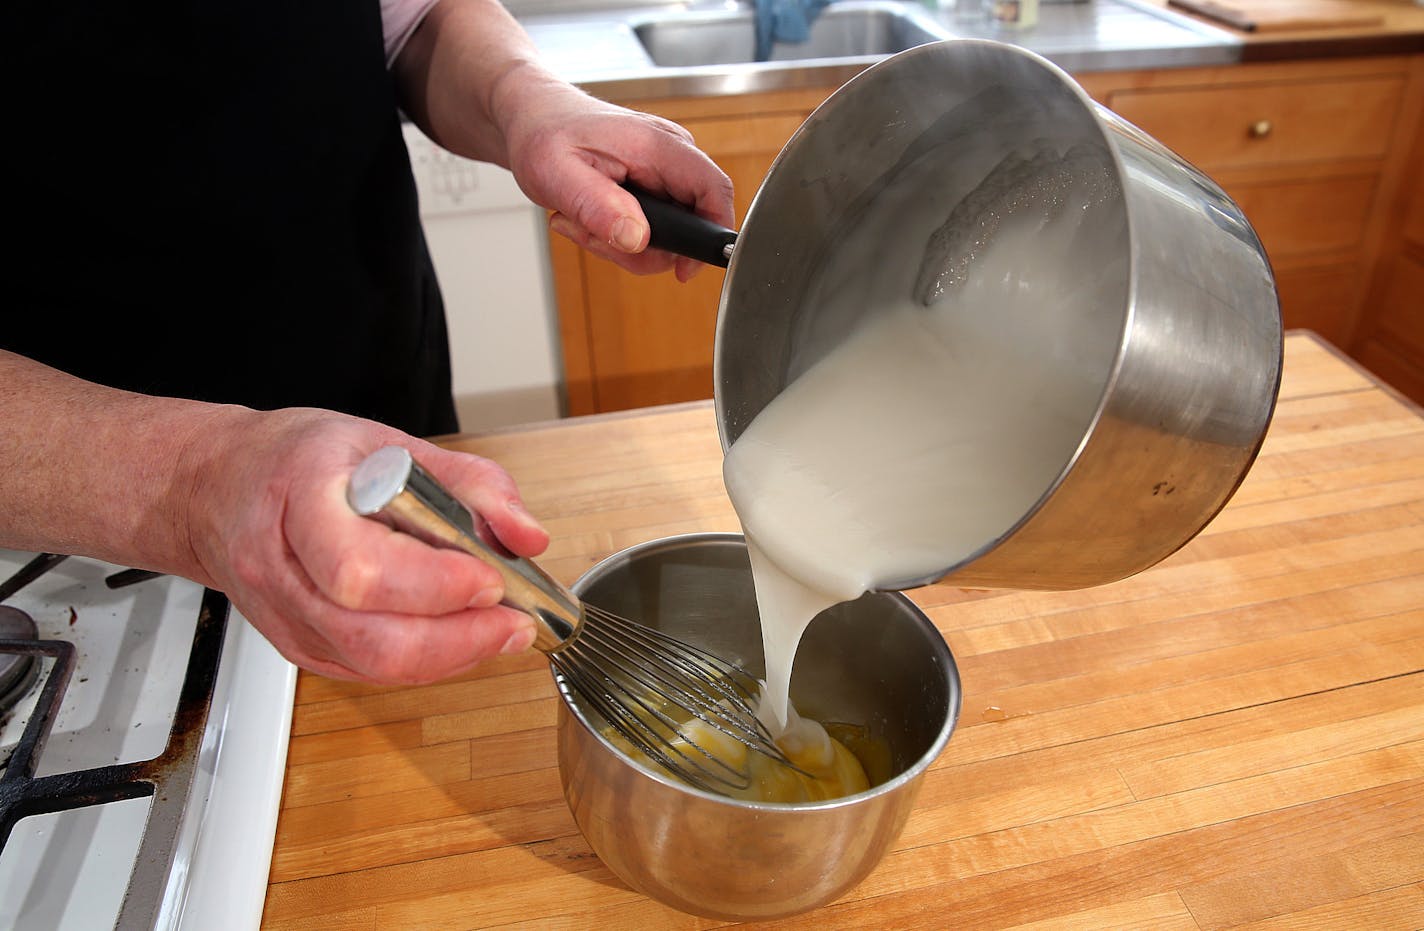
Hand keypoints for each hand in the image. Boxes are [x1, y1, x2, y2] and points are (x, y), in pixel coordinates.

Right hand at [187, 407, 549, 683]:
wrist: (219, 488)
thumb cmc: (301, 461)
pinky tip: (458, 636)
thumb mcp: (389, 441)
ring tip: (500, 629)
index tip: (489, 575)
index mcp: (301, 498)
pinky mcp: (299, 647)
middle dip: (458, 637)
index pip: (360, 567)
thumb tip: (526, 535)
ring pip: (372, 664)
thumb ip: (470, 484)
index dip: (433, 585)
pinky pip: (368, 671)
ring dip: (451, 656)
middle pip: (370, 636)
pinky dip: (426, 662)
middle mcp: (282, 568)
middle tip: (513, 619)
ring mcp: (285, 616)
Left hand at [502, 79, 735, 281]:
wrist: (533, 117)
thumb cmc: (542, 133)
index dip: (710, 236)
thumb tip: (637, 239)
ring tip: (582, 221)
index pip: (714, 190)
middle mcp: (670, 154)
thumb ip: (598, 207)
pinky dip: (620, 235)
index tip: (684, 268)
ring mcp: (664, 170)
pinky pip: (653, 227)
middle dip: (640, 247)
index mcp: (657, 144)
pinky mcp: (654, 185)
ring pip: (668, 233)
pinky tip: (590, 218)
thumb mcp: (557, 173)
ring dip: (622, 243)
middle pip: (690, 224)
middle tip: (592, 234)